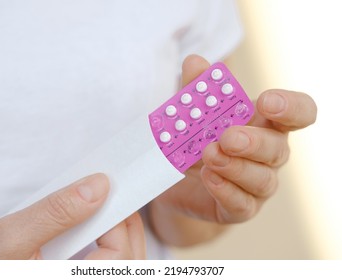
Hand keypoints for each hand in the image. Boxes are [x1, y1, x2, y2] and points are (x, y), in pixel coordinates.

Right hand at [0, 173, 144, 258]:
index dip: (120, 224)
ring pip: (120, 264)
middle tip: (111, 195)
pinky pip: (104, 264)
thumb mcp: (9, 238)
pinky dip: (107, 242)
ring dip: (119, 233)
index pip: (119, 259)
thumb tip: (98, 186)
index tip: (110, 192)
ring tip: (103, 207)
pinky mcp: (73, 275)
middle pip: (128, 261)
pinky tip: (93, 226)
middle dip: (125, 225)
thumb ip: (56, 213)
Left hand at [148, 55, 316, 244]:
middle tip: (228, 136)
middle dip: (254, 141)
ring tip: (210, 155)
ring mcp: (257, 184)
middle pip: (278, 148)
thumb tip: (195, 61)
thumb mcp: (193, 114)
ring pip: (262, 179)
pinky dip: (226, 190)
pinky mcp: (240, 208)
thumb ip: (196, 90)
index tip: (267, 101)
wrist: (179, 183)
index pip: (298, 113)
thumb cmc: (197, 141)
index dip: (291, 107)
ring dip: (236, 167)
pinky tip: (209, 178)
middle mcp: (268, 155)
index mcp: (265, 125)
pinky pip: (242, 204)